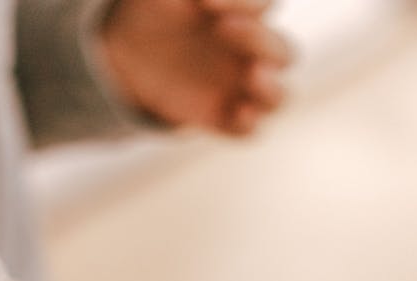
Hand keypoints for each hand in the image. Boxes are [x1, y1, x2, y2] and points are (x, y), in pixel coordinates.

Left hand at [100, 0, 293, 135]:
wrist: (132, 51)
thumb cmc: (159, 9)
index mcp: (246, 15)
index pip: (266, 5)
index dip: (245, 2)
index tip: (204, 2)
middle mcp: (252, 54)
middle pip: (283, 53)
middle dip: (261, 41)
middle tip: (224, 28)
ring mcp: (239, 90)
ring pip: (278, 98)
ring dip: (271, 89)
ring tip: (253, 75)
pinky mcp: (221, 119)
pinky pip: (247, 132)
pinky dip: (248, 125)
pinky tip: (238, 113)